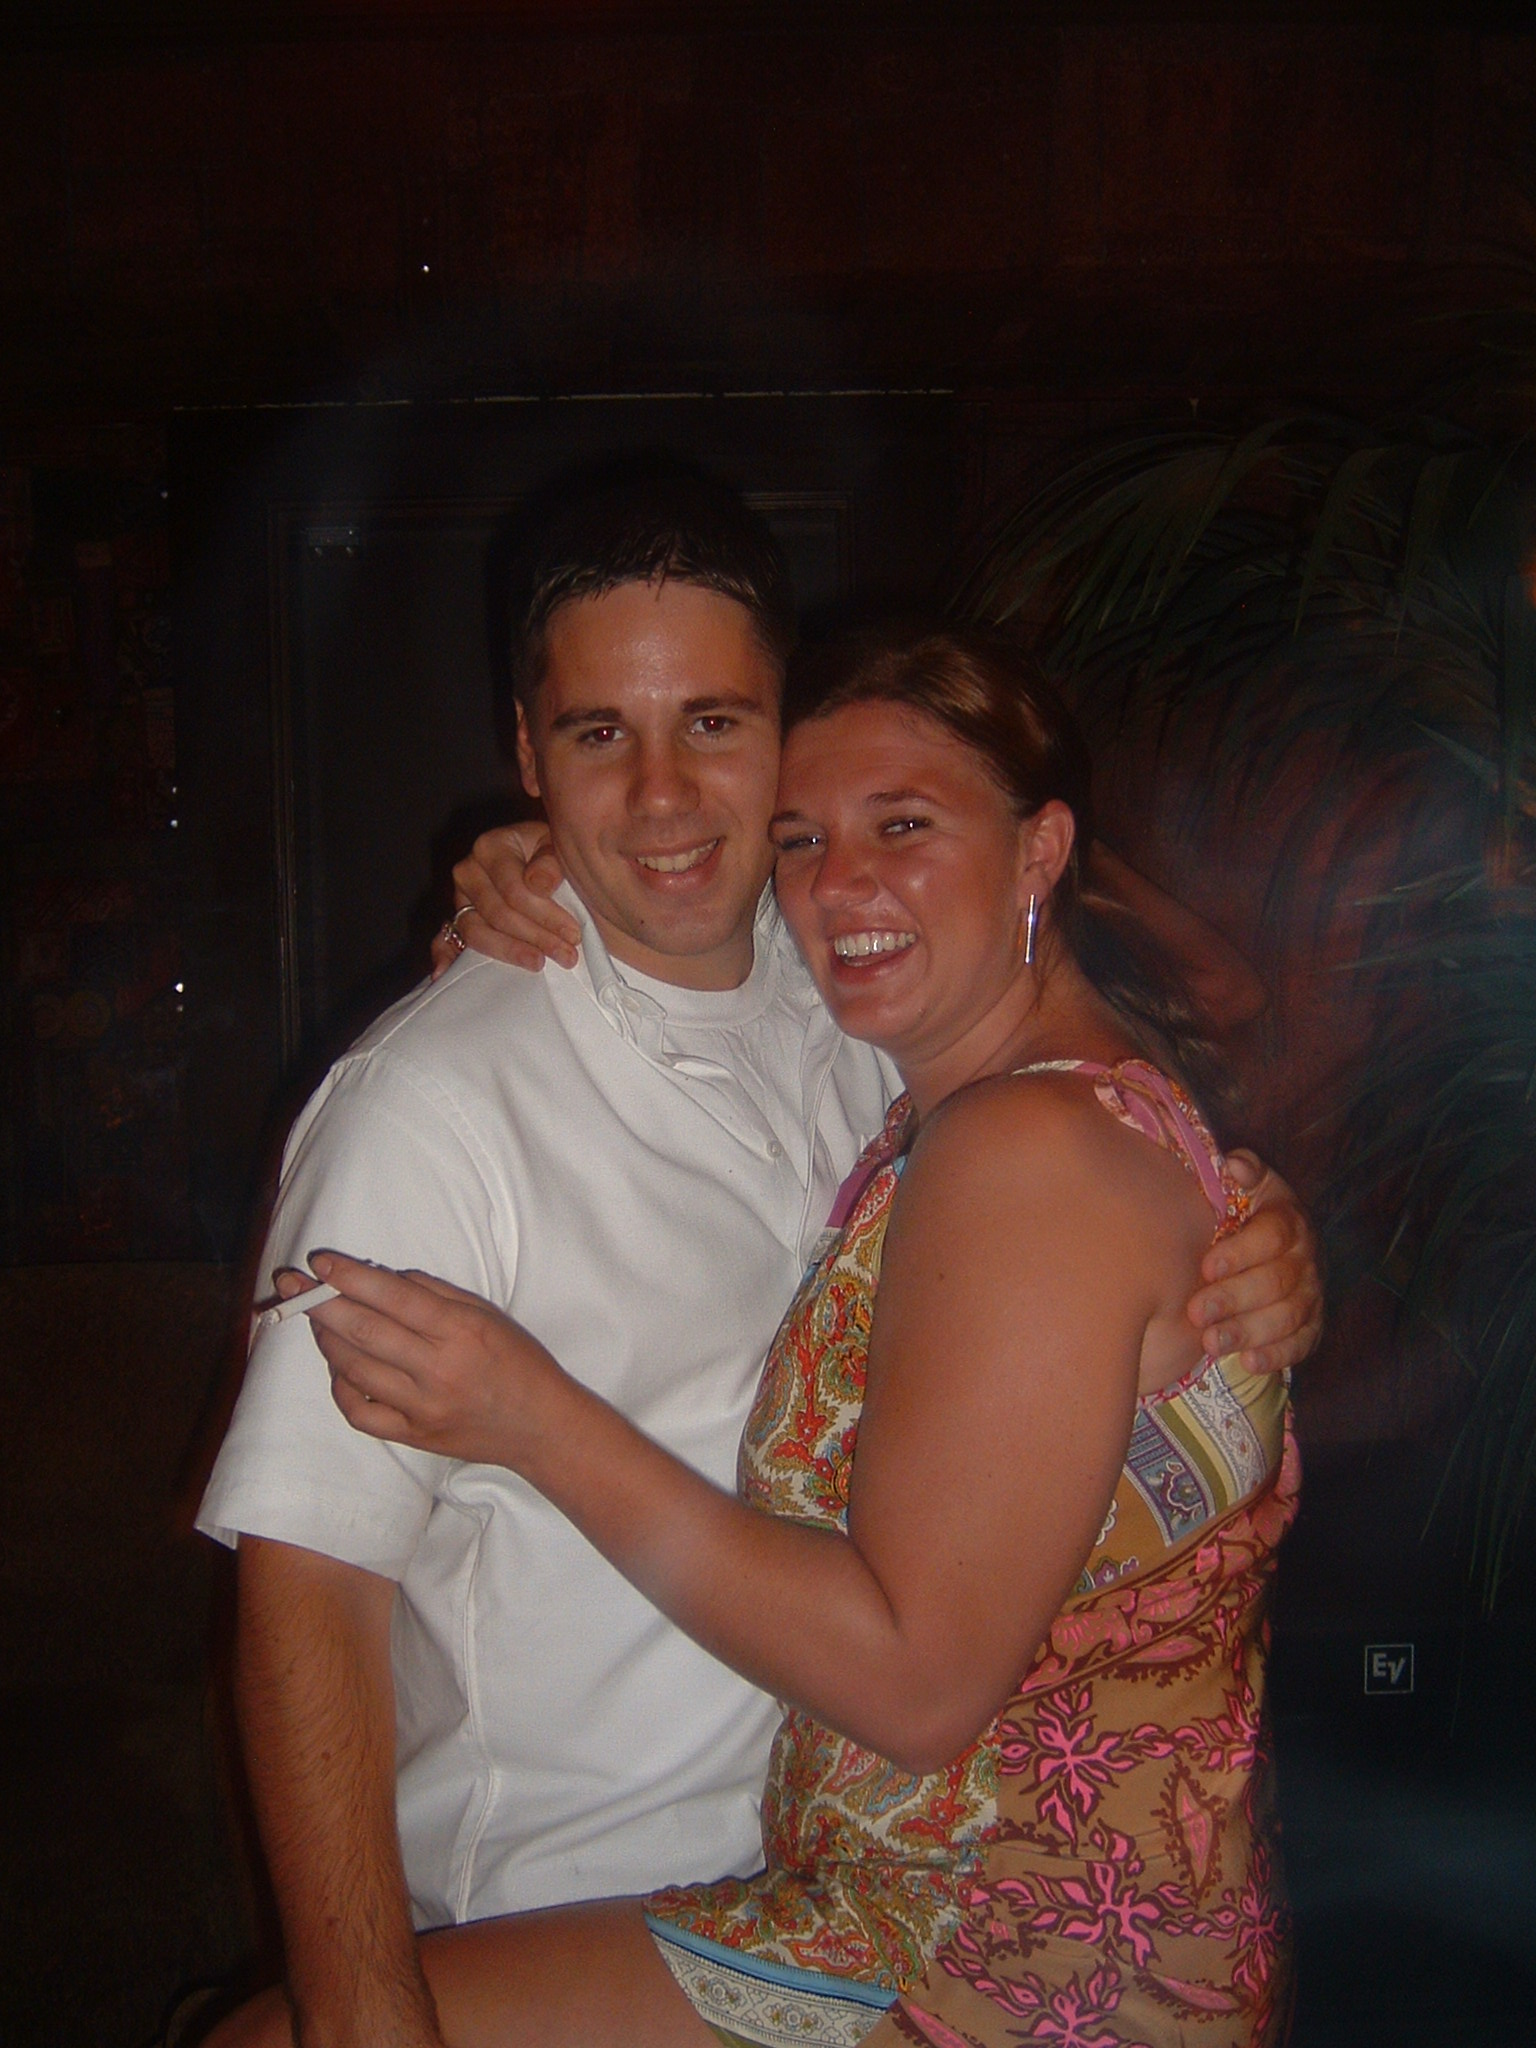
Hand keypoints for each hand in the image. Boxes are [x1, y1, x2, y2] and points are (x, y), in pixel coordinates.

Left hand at [306, 1251, 563, 1467]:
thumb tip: (381, 1278)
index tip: (321, 1262)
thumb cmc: (517, 1361)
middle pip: (363, 1332)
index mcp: (459, 1331)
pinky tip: (339, 1367)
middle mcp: (436, 1369)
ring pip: (353, 1370)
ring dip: (326, 1340)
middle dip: (320, 1304)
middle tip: (291, 1284)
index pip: (392, 1297)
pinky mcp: (412, 1436)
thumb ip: (434, 1293)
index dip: (350, 1277)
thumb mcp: (486, 1314)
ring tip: (316, 1319)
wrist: (539, 1426)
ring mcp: (420, 1407)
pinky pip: (360, 1413)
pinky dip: (341, 1386)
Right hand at [429, 823, 577, 977]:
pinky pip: (445, 940)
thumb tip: (539, 884)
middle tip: (567, 956)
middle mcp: (468, 870)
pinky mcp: (455, 918)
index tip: (574, 935)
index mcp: (491, 847)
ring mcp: (459, 896)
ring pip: (476, 931)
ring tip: (538, 963)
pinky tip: (444, 973)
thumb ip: (551, 861)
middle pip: (498, 914)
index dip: (546, 916)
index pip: (515, 890)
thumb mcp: (557, 845)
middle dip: (536, 937)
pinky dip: (444, 956)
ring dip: (508, 952)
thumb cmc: (550, 853)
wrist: (538, 858)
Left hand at [1187, 1153, 1323, 1374]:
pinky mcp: (1312, 1325)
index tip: (1205, 1267)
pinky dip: (1277, 1355)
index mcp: (1289, 1220)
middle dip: (1235, 1299)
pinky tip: (1249, 1363)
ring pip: (1287, 1316)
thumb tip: (1235, 1163)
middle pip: (1277, 1282)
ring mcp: (1312, 1293)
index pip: (1273, 1235)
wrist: (1269, 1248)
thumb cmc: (1242, 1216)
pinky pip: (1302, 1343)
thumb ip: (1241, 1173)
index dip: (1241, 1252)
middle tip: (1196, 1313)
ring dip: (1248, 1331)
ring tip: (1211, 1343)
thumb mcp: (1244, 1189)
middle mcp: (1306, 1258)